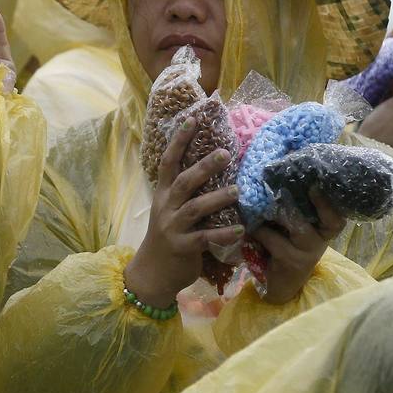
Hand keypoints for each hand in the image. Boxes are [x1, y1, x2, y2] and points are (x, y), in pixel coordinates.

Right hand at [124, 121, 241, 307]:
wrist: (152, 273)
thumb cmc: (167, 238)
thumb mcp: (170, 211)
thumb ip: (186, 194)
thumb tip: (212, 170)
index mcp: (163, 195)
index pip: (168, 162)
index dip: (179, 141)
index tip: (192, 119)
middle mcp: (165, 208)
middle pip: (183, 181)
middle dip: (203, 166)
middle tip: (225, 153)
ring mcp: (172, 228)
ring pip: (194, 208)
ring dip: (217, 198)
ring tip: (237, 190)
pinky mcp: (182, 248)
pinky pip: (204, 238)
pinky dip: (222, 233)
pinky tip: (240, 229)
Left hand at [249, 188, 346, 303]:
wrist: (279, 286)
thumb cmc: (285, 251)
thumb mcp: (293, 232)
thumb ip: (291, 213)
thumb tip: (274, 180)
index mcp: (322, 232)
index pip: (336, 218)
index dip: (328, 203)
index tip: (316, 185)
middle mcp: (319, 243)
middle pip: (323, 220)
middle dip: (303, 202)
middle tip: (281, 187)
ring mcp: (307, 254)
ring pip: (297, 226)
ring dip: (276, 214)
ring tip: (258, 205)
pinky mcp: (290, 262)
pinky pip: (274, 240)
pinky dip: (259, 231)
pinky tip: (249, 227)